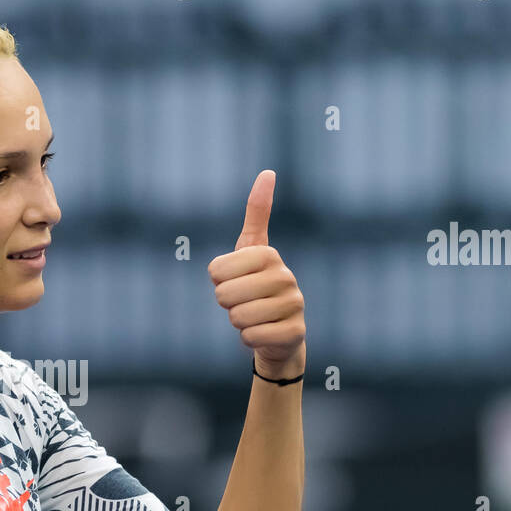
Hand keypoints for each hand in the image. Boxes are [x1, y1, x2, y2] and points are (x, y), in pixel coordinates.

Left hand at [207, 170, 305, 378]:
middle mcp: (286, 276)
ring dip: (238, 322)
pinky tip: (263, 333)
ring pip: (238, 318)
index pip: (216, 270)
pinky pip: (251, 337)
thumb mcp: (251, 249)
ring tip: (254, 317)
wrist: (280, 333)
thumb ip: (257, 212)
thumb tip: (269, 171)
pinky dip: (249, 339)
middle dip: (227, 304)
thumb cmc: (257, 287)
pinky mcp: (295, 332)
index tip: (235, 280)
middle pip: (224, 295)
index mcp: (268, 254)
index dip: (218, 281)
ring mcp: (294, 305)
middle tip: (244, 303)